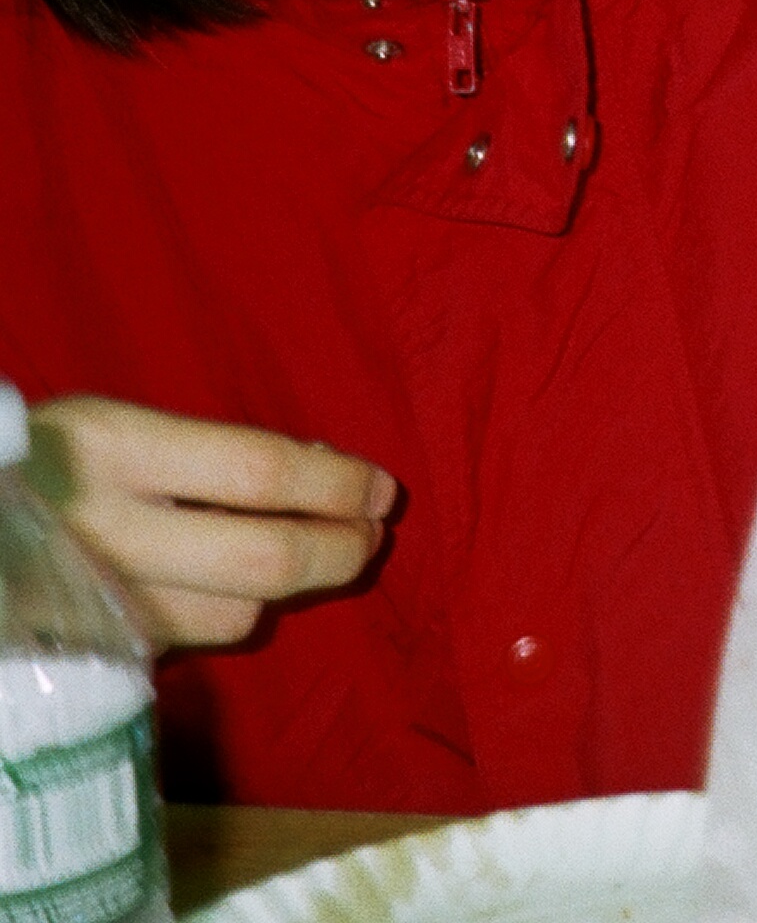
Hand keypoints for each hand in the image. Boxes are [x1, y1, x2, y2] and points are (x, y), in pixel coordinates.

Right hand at [26, 397, 395, 649]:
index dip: (338, 484)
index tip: (382, 490)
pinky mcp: (85, 652)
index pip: (261, 472)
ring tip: (308, 558)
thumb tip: (326, 471)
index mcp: (115, 449)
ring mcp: (93, 601)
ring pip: (235, 615)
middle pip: (264, 558)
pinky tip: (232, 591)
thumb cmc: (48, 463)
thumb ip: (211, 452)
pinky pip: (187, 644)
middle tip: (369, 537)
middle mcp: (106, 530)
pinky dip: (226, 617)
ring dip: (289, 591)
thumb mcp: (118, 428)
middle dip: (339, 550)